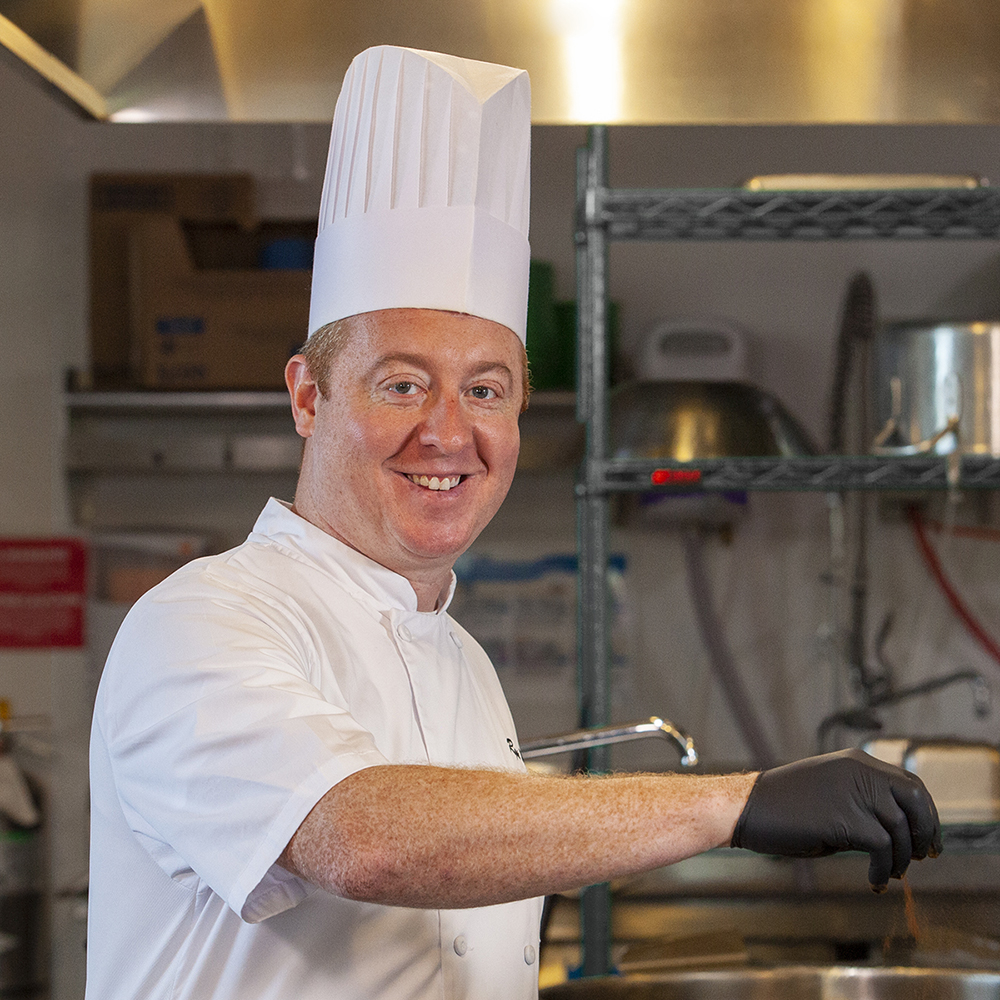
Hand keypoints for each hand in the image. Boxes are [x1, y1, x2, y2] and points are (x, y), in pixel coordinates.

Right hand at [730, 748, 941, 891]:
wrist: (748, 807)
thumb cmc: (786, 807)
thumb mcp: (831, 795)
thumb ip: (862, 803)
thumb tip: (897, 834)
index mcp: (856, 762)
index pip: (911, 785)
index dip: (926, 814)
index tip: (926, 840)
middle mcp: (859, 772)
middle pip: (916, 800)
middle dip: (925, 832)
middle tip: (922, 857)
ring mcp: (852, 793)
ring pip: (901, 828)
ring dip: (901, 858)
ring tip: (888, 874)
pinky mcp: (844, 818)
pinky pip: (882, 848)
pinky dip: (883, 869)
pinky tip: (873, 881)